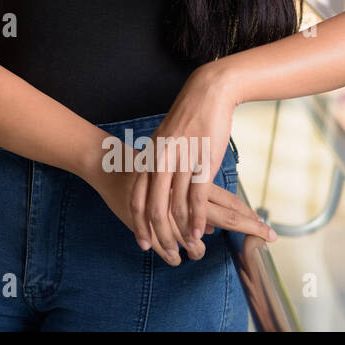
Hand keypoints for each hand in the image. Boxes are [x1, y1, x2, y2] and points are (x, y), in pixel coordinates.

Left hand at [138, 65, 248, 262]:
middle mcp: (161, 161)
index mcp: (150, 156)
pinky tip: (199, 233)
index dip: (137, 221)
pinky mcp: (202, 161)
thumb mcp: (165, 140)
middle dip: (156, 232)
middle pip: (152, 205)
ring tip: (185, 248)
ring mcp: (181, 162)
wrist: (207, 94)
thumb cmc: (188, 118)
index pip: (138, 195)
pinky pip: (196, 197)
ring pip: (175, 205)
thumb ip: (159, 162)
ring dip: (180, 231)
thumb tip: (156, 182)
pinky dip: (197, 218)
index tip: (141, 240)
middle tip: (161, 251)